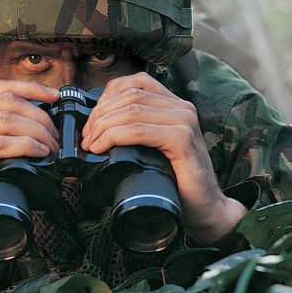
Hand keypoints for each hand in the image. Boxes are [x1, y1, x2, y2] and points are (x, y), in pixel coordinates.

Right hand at [0, 81, 59, 286]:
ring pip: (7, 120)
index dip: (32, 88)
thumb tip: (42, 127)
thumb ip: (3, 134)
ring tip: (51, 148)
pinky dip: (24, 146)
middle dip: (41, 117)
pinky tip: (39, 153)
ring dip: (37, 133)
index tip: (56, 96)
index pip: (2, 87)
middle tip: (56, 138)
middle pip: (9, 102)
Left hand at [81, 72, 246, 243]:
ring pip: (132, 110)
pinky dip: (114, 137)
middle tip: (86, 138)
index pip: (135, 83)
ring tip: (90, 145)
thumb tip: (95, 128)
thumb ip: (137, 132)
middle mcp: (183, 108)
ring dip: (103, 126)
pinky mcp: (183, 140)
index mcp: (175, 105)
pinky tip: (101, 148)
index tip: (92, 122)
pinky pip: (139, 130)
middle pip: (130, 95)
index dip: (107, 97)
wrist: (206, 209)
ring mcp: (185, 121)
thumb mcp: (155, 149)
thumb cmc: (177, 182)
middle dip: (100, 115)